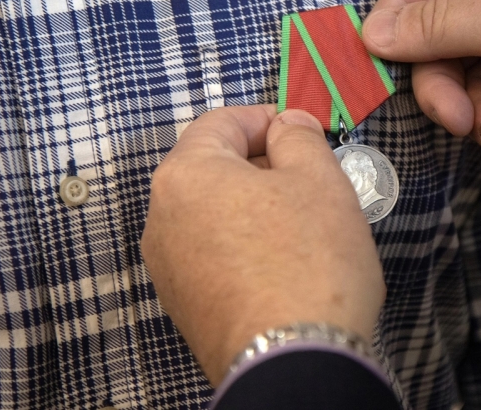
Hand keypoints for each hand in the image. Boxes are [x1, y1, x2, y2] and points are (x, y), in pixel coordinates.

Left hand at [141, 106, 385, 385]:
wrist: (294, 361)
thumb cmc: (310, 260)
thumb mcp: (319, 180)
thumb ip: (299, 137)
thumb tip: (288, 125)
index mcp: (186, 175)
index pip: (221, 122)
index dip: (265, 118)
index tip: (302, 132)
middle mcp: (161, 218)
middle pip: (212, 168)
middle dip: (261, 164)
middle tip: (310, 178)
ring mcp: (167, 267)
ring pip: (213, 213)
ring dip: (253, 205)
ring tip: (301, 223)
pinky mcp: (183, 305)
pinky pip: (212, 253)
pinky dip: (243, 243)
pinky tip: (282, 262)